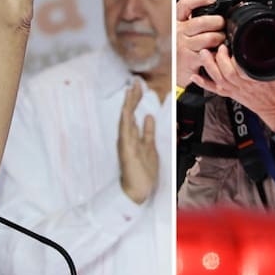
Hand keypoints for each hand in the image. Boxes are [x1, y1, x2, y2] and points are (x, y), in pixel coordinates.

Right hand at [118, 80, 158, 204]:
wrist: (136, 192)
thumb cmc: (142, 173)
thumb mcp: (150, 147)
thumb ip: (148, 132)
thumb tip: (149, 117)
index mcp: (133, 136)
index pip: (134, 113)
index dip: (136, 99)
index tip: (139, 86)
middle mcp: (127, 137)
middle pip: (129, 113)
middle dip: (133, 97)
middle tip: (136, 82)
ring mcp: (125, 143)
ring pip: (126, 119)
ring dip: (128, 104)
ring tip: (131, 90)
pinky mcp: (126, 150)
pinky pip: (125, 132)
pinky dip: (125, 120)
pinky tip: (126, 109)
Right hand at [176, 0, 225, 88]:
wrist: (172, 74)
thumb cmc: (180, 52)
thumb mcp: (180, 34)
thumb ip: (191, 23)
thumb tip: (212, 10)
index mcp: (176, 23)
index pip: (184, 5)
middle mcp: (178, 33)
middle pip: (202, 21)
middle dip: (218, 22)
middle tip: (222, 25)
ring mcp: (183, 47)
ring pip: (210, 38)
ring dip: (220, 38)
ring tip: (222, 40)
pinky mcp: (190, 60)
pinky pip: (211, 53)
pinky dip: (218, 53)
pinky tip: (218, 53)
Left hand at [195, 43, 274, 133]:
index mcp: (258, 76)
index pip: (242, 64)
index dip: (233, 54)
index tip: (230, 43)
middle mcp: (244, 84)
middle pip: (227, 72)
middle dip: (219, 59)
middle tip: (217, 46)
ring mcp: (236, 90)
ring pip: (219, 79)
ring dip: (209, 66)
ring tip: (204, 54)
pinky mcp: (232, 95)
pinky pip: (215, 90)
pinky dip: (203, 83)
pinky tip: (195, 76)